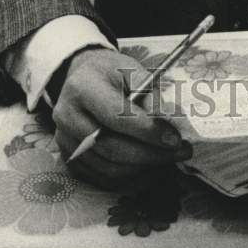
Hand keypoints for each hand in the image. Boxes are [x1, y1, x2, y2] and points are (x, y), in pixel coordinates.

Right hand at [51, 47, 191, 188]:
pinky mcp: (70, 159)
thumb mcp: (131, 69)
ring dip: (144, 168)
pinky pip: (103, 179)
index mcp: (82, 88)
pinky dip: (131, 178)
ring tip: (169, 158)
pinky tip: (151, 167)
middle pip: (112, 147)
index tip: (175, 139)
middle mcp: (67, 117)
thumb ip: (150, 93)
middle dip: (151, 154)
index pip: (116, 116)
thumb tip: (169, 121)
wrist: (83, 79)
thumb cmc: (111, 73)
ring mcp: (66, 141)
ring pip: (109, 168)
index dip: (148, 131)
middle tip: (181, 152)